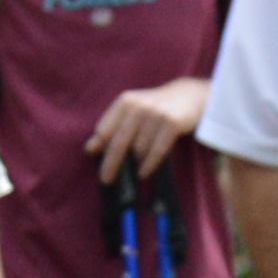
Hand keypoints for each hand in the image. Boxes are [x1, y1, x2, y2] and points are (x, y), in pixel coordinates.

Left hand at [91, 78, 212, 188]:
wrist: (188, 96)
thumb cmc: (154, 109)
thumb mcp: (131, 113)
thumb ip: (110, 129)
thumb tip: (89, 149)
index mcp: (125, 102)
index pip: (104, 131)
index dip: (101, 149)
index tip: (100, 163)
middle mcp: (138, 106)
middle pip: (118, 142)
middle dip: (111, 164)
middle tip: (106, 180)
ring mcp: (156, 114)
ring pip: (138, 150)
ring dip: (137, 162)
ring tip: (139, 164)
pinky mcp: (172, 123)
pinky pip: (156, 151)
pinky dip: (148, 165)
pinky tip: (143, 173)